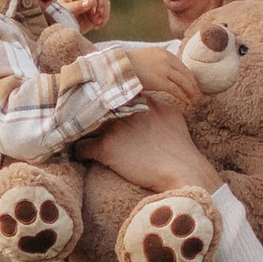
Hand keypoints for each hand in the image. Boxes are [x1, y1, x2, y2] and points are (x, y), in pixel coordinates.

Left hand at [56, 0, 111, 30]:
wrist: (62, 30)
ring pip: (105, 1)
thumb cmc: (59, 19)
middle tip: (98, 16)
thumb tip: (88, 3)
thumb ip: (75, 6)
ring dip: (104, 13)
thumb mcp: (65, 12)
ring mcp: (91, 2)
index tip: (92, 12)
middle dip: (101, 5)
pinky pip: (106, 11)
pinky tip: (97, 27)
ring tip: (97, 23)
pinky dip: (104, 19)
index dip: (93, 1)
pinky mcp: (96, 11)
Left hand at [81, 101, 220, 194]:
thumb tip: (148, 99)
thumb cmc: (180, 145)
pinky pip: (80, 147)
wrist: (181, 168)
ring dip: (82, 133)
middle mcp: (123, 109)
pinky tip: (85, 157)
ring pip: (84, 125)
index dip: (105, 102)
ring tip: (81, 140)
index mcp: (138, 99)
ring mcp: (113, 127)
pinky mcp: (105, 147)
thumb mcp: (172, 114)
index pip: (113, 92)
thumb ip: (156, 103)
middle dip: (90, 115)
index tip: (100, 110)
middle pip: (95, 107)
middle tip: (85, 124)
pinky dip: (80, 153)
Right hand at [124, 45, 201, 110]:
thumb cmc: (128, 65)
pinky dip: (183, 96)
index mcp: (163, 53)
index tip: (192, 82)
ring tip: (192, 98)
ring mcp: (164, 70)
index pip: (182, 65)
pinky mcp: (160, 81)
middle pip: (185, 73)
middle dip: (192, 83)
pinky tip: (186, 101)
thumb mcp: (146, 58)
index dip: (189, 75)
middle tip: (195, 92)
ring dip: (190, 91)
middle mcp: (166, 60)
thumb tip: (163, 74)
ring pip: (183, 82)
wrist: (119, 66)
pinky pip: (176, 90)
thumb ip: (156, 63)